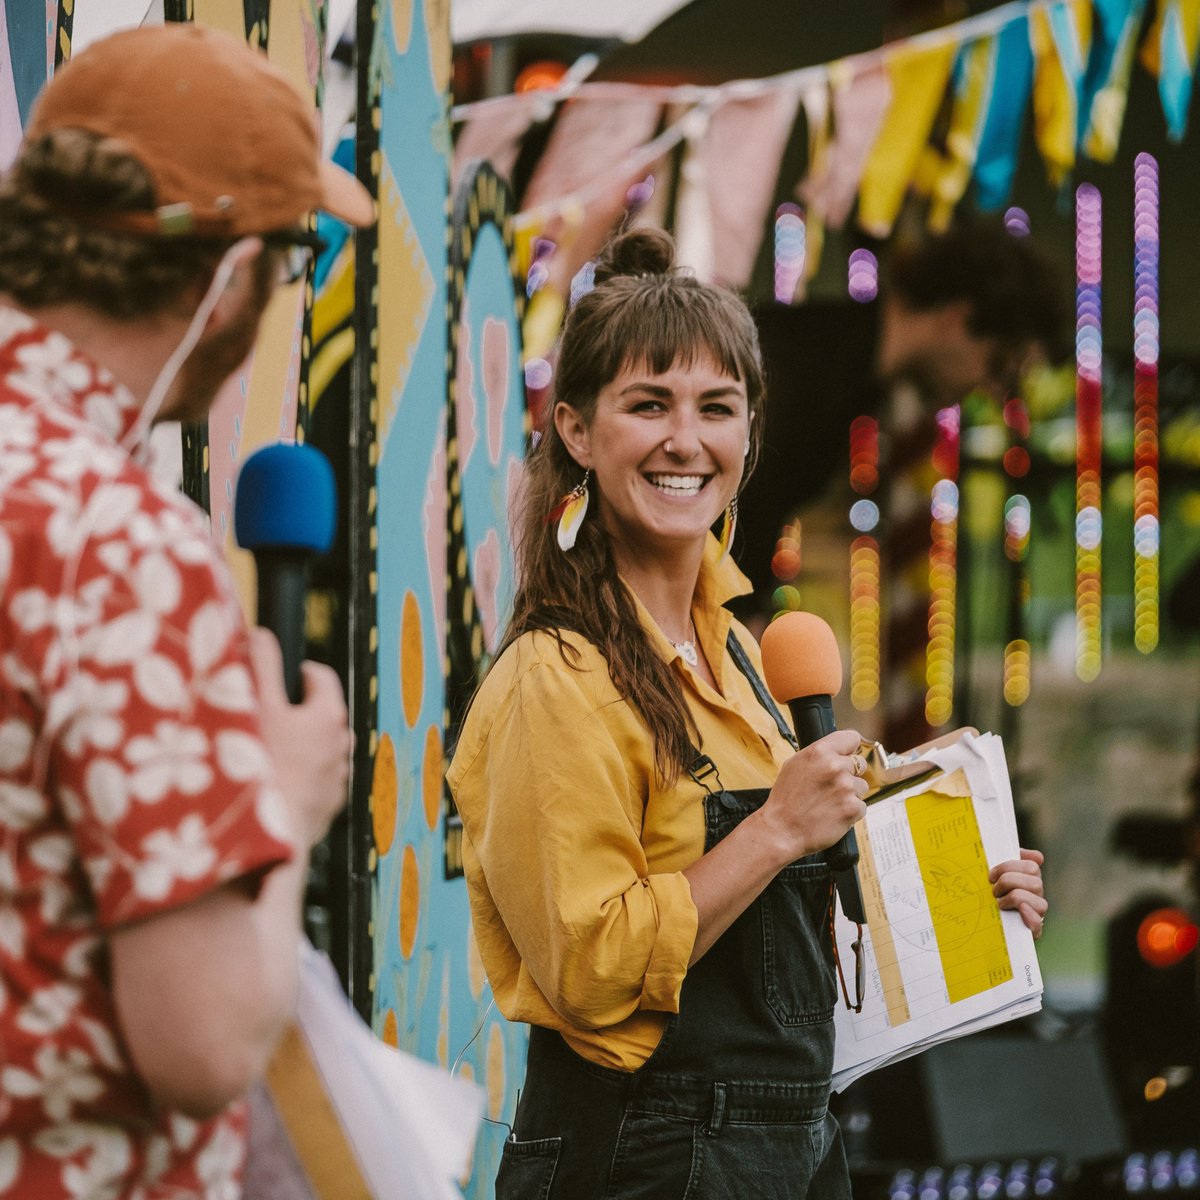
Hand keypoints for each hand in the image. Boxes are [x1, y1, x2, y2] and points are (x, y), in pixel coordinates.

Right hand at [249, 627, 350, 846]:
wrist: (268, 836)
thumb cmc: (261, 766)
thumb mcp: (257, 708)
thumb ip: (262, 665)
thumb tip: (262, 633)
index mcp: (328, 715)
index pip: (320, 676)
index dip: (297, 671)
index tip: (277, 676)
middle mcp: (342, 744)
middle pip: (319, 713)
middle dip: (294, 711)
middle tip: (263, 717)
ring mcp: (337, 777)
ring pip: (317, 749)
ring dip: (297, 746)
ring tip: (265, 755)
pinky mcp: (328, 806)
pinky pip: (314, 780)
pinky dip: (297, 777)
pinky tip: (272, 784)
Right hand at [761, 728, 869, 862]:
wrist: (782, 830)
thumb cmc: (786, 798)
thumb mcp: (794, 764)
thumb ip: (819, 754)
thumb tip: (840, 750)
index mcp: (820, 752)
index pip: (852, 738)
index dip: (850, 748)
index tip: (847, 755)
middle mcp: (835, 766)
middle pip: (860, 763)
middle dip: (849, 774)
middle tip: (830, 786)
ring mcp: (846, 788)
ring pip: (861, 786)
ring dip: (850, 794)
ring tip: (829, 803)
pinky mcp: (853, 808)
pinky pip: (861, 806)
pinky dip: (850, 811)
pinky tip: (833, 814)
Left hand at [990, 847, 1046, 938]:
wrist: (984, 928)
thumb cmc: (990, 897)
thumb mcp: (994, 878)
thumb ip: (1007, 863)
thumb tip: (1026, 852)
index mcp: (1028, 880)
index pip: (1032, 866)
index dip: (1010, 866)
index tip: (992, 874)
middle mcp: (1036, 895)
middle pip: (1035, 881)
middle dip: (1009, 882)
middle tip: (993, 889)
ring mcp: (1037, 913)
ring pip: (1040, 900)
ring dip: (1014, 898)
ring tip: (999, 903)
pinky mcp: (1032, 931)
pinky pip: (1038, 924)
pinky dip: (1029, 916)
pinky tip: (1020, 910)